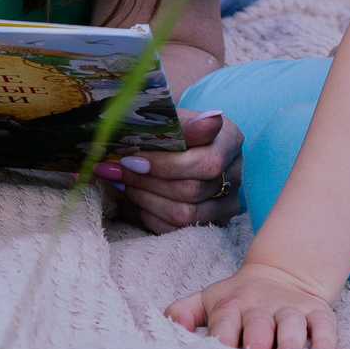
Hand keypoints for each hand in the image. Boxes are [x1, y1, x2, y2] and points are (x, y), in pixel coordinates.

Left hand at [98, 110, 242, 232]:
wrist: (172, 145)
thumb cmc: (170, 128)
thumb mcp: (171, 118)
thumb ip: (185, 123)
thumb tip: (212, 119)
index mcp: (229, 139)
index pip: (206, 161)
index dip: (165, 164)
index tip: (130, 158)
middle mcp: (233, 173)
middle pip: (192, 191)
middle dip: (146, 182)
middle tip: (116, 170)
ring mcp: (227, 203)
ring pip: (185, 215)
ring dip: (144, 200)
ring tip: (121, 183)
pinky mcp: (212, 224)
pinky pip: (177, 230)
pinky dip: (148, 216)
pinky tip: (132, 199)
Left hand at [166, 259, 339, 348]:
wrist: (282, 274)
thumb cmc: (238, 300)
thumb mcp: (207, 300)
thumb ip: (182, 312)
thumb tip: (167, 327)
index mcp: (231, 305)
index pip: (224, 321)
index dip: (222, 336)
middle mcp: (261, 307)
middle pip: (259, 325)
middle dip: (257, 341)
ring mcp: (291, 310)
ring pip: (292, 325)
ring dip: (291, 342)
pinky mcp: (318, 314)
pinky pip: (325, 328)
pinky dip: (326, 342)